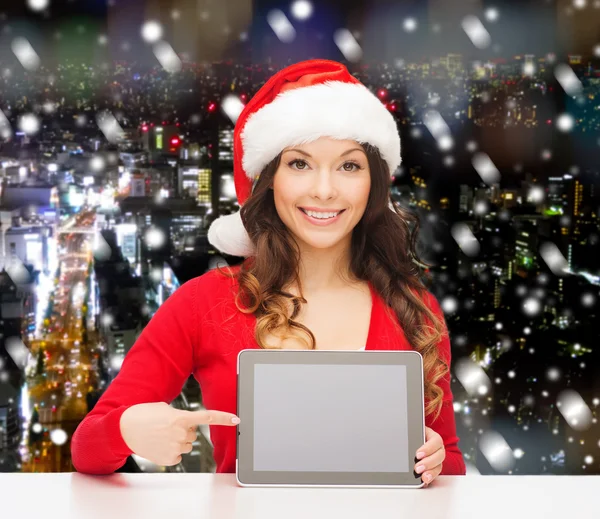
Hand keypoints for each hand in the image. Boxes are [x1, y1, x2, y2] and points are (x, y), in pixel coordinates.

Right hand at [119, 402, 239, 465]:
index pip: (208, 417)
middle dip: (184, 430)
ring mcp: (175, 447)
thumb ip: (181, 416)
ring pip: (187, 445)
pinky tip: (159, 445)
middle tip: (167, 427)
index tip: (236, 419)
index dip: (224, 418)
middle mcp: (181, 433)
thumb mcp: (165, 409)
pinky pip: (178, 455)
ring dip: (178, 440)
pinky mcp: (169, 459)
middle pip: (193, 434)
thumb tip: (188, 425)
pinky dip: (171, 451)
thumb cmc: (144, 415)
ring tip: (161, 435)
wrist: (124, 429)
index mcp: (181, 417)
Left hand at [414, 426, 444, 486]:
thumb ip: (410, 434)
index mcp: (433, 436)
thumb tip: (402, 435)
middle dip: (428, 463)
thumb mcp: (412, 431)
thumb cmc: (412, 434)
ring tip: (423, 478)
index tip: (417, 454)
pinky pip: (434, 474)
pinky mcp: (433, 468)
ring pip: (438, 466)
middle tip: (417, 468)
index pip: (436, 441)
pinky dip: (430, 478)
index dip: (428, 448)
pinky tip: (424, 482)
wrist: (411, 439)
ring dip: (431, 473)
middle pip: (439, 456)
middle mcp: (437, 448)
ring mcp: (436, 459)